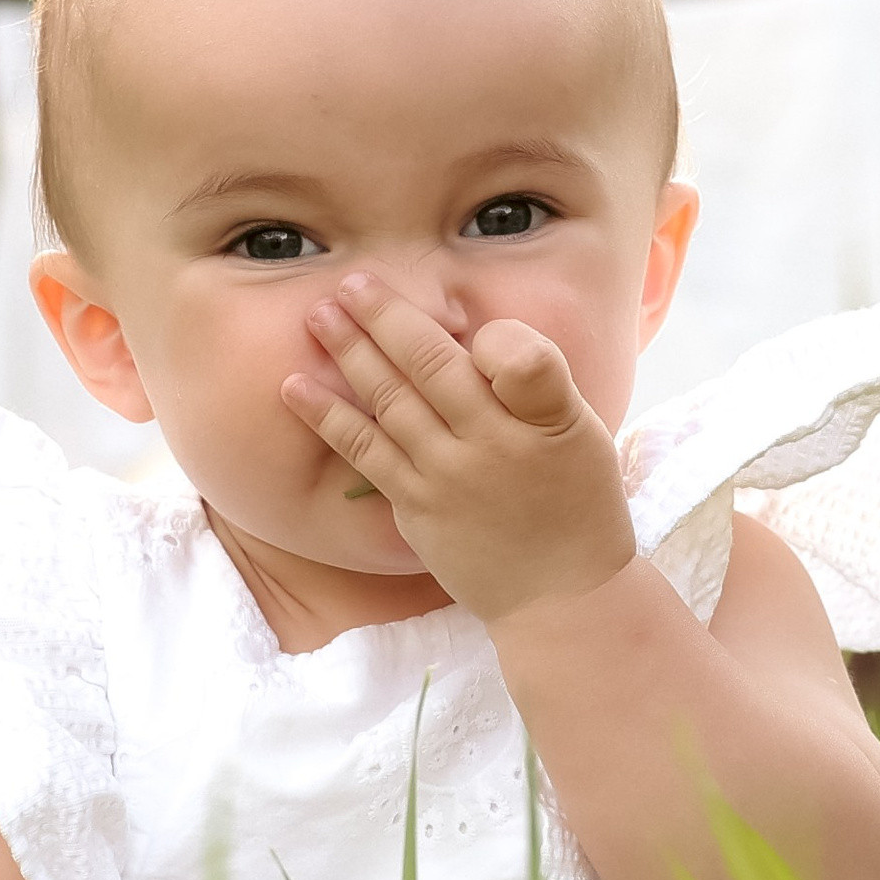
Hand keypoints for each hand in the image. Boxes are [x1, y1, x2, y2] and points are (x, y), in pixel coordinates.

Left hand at [282, 272, 634, 627]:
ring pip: (389, 398)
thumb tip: (484, 342)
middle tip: (352, 281)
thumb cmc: (578, 506)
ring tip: (319, 314)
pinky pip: (363, 450)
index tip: (458, 308)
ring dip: (349, 351)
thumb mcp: (584, 434)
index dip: (486, 330)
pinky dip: (327, 415)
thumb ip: (538, 383)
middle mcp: (490, 442)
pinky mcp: (413, 506)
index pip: (511, 352)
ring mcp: (445, 475)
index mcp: (542, 419)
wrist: (559, 598)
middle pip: (429, 364)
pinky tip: (295, 387)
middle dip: (385, 316)